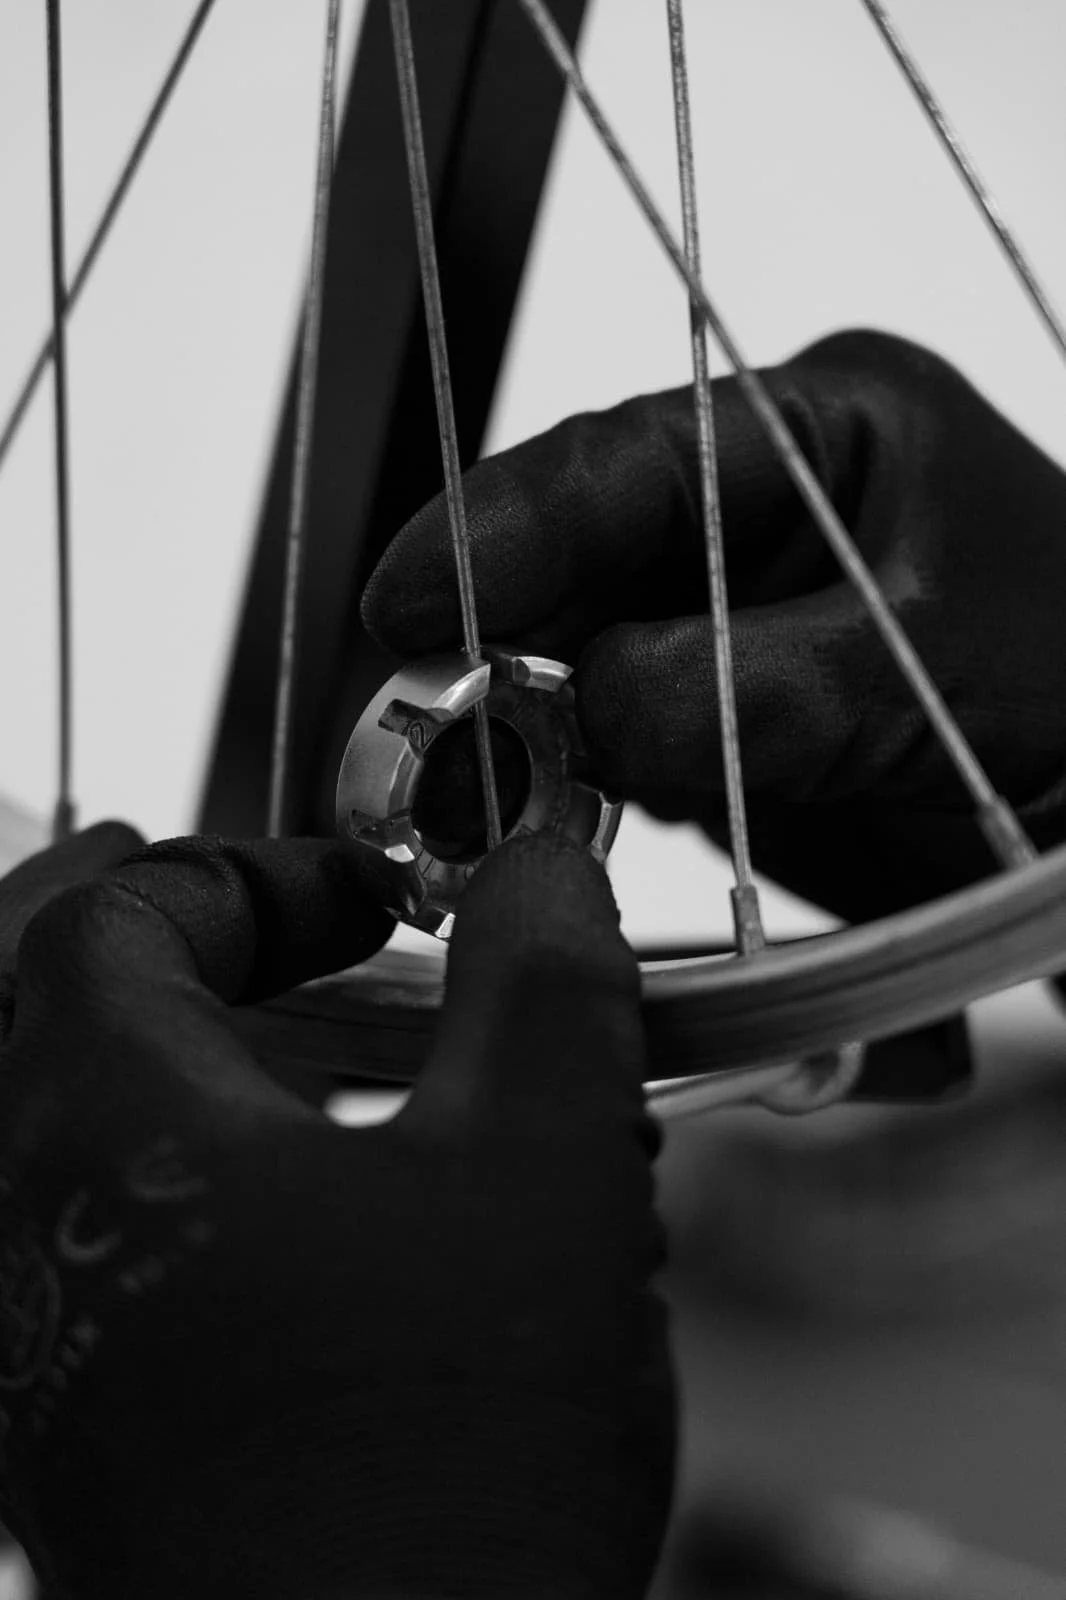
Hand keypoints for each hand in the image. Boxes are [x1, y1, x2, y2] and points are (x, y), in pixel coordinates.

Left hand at [0, 826, 672, 1598]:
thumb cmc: (448, 1465)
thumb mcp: (541, 1170)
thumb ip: (541, 984)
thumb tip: (541, 867)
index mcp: (102, 1128)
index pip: (108, 920)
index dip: (243, 874)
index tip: (372, 904)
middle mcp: (21, 1226)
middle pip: (14, 1009)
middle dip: (118, 931)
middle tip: (221, 914)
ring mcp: (28, 1342)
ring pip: (30, 1131)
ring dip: (121, 1050)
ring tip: (243, 1034)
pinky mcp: (73, 1435)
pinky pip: (60, 1240)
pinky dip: (130, 1170)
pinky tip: (253, 1198)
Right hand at [363, 329, 1065, 921]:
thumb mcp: (922, 668)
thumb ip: (748, 684)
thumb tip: (584, 706)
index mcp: (820, 431)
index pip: (621, 460)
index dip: (495, 527)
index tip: (399, 599)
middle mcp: (761, 518)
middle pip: (579, 560)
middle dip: (492, 638)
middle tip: (413, 722)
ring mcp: (737, 623)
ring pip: (581, 660)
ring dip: (522, 727)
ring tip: (460, 793)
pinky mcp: (727, 722)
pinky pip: (618, 747)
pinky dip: (573, 792)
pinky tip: (538, 825)